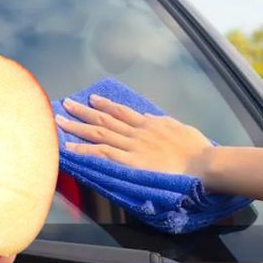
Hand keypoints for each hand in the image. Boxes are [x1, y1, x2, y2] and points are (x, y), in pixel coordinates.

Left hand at [56, 95, 211, 176]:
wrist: (202, 163)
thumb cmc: (197, 150)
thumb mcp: (180, 128)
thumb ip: (163, 123)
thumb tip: (150, 117)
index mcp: (150, 124)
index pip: (122, 111)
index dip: (105, 104)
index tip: (92, 98)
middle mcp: (137, 132)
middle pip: (104, 119)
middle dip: (83, 111)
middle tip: (66, 104)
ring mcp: (131, 146)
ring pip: (98, 133)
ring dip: (77, 127)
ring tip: (59, 120)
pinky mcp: (129, 162)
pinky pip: (101, 154)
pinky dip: (83, 151)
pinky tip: (68, 148)